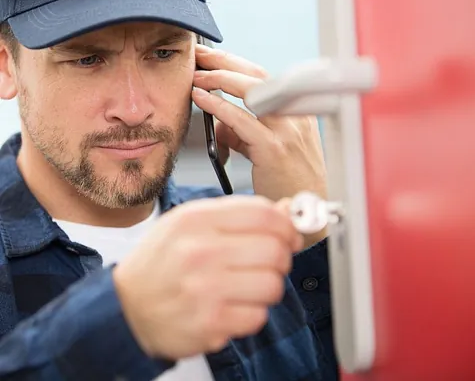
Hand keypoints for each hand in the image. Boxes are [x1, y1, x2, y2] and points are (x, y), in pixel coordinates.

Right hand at [113, 195, 302, 360]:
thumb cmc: (161, 261)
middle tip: (270, 261)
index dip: (287, 225)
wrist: (126, 306)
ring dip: (268, 286)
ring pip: (272, 285)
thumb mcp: (190, 223)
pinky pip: (258, 316)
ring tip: (248, 285)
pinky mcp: (209, 324)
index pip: (263, 215)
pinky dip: (252, 312)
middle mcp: (201, 251)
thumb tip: (286, 210)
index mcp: (197, 219)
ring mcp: (205, 290)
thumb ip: (237, 214)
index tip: (289, 234)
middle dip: (281, 257)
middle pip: (275, 250)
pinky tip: (234, 306)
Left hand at [192, 45, 327, 245]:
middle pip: (256, 74)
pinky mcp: (274, 148)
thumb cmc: (289, 182)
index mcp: (296, 111)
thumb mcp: (267, 149)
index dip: (234, 62)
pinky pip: (241, 120)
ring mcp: (287, 130)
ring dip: (219, 77)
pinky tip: (201, 98)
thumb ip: (243, 132)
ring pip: (251, 89)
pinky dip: (218, 106)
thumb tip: (218, 120)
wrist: (309, 211)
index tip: (211, 56)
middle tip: (198, 55)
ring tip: (196, 75)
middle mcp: (295, 115)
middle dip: (223, 60)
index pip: (263, 75)